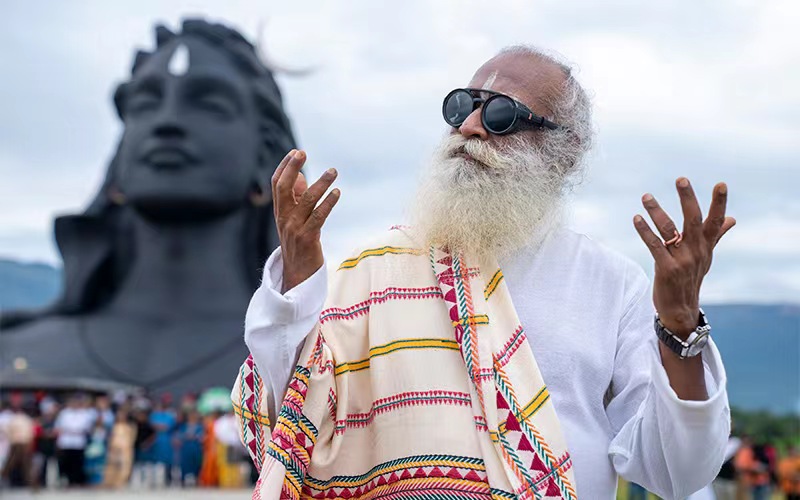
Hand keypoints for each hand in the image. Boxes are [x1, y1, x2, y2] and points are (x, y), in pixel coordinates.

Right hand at [273, 149, 339, 292]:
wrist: (297, 276)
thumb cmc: (298, 244)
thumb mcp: (295, 220)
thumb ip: (297, 199)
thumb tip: (302, 176)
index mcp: (280, 212)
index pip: (277, 184)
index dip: (285, 167)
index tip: (296, 152)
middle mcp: (284, 218)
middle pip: (284, 188)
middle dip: (292, 168)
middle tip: (303, 152)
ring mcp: (294, 229)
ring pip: (306, 201)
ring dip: (320, 184)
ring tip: (333, 171)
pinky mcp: (307, 239)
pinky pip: (318, 217)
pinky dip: (328, 203)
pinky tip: (337, 193)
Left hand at [633, 178, 735, 336]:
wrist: (681, 309)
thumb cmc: (692, 278)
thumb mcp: (705, 256)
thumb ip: (716, 235)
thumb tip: (733, 218)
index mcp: (705, 246)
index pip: (715, 221)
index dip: (719, 203)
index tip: (721, 184)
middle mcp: (696, 251)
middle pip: (692, 220)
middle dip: (687, 198)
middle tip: (681, 179)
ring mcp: (681, 260)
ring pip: (668, 230)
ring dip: (656, 211)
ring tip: (646, 196)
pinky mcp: (666, 269)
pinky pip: (654, 245)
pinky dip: (644, 231)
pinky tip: (636, 218)